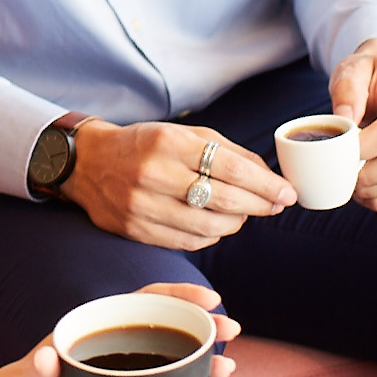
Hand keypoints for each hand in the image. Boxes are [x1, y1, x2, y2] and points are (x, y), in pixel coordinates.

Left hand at [0, 284, 241, 376]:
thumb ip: (36, 368)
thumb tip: (47, 356)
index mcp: (100, 332)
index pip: (146, 302)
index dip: (179, 295)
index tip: (209, 298)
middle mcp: (121, 353)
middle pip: (172, 333)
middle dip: (206, 329)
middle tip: (231, 331)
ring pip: (178, 366)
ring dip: (206, 365)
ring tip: (226, 369)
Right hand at [61, 121, 295, 249]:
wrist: (88, 162)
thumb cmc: (147, 145)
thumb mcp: (185, 135)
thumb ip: (229, 153)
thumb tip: (272, 178)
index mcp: (170, 143)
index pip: (233, 169)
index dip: (267, 185)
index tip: (288, 194)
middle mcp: (154, 174)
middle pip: (225, 200)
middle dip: (260, 206)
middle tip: (275, 206)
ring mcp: (142, 205)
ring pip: (210, 226)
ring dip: (237, 223)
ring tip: (244, 214)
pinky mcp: (135, 229)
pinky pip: (189, 241)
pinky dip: (212, 235)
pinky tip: (217, 224)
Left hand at [327, 39, 376, 210]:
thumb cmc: (368, 75)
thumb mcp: (352, 70)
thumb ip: (346, 90)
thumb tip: (344, 120)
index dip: (365, 147)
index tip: (341, 150)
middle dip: (368, 175)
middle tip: (342, 174)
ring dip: (373, 191)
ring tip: (349, 183)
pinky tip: (363, 192)